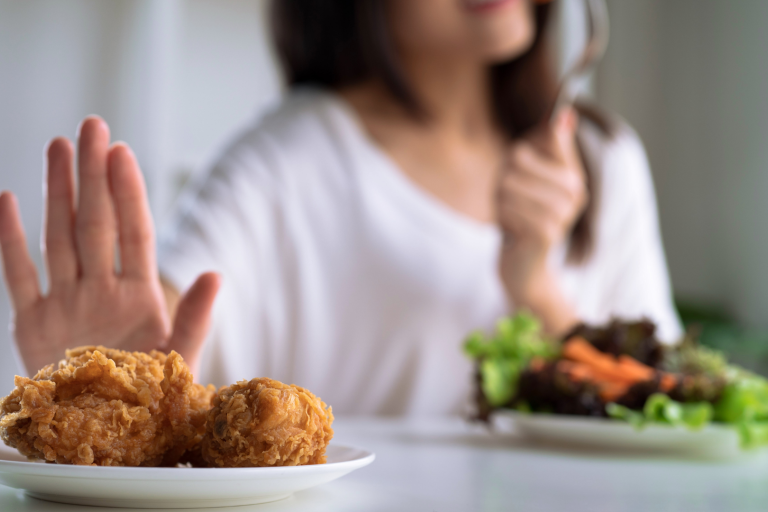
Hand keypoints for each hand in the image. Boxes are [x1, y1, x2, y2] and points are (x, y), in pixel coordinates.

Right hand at [0, 117, 219, 375]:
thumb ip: (196, 318)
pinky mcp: (34, 323)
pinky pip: (19, 274)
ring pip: (60, 236)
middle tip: (91, 125)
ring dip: (58, 193)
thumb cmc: (151, 399)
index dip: (128, 193)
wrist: (108, 436)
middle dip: (94, 175)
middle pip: (96, 222)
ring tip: (58, 146)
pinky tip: (7, 200)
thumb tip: (218, 273)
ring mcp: (66, 302)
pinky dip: (10, 240)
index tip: (122, 153)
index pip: (133, 233)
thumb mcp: (178, 360)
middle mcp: (101, 290)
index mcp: (138, 296)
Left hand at [497, 108, 585, 333]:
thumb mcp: (532, 178)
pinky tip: (511, 230)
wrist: (525, 267)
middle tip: (512, 200)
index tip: (521, 164)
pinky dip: (501, 217)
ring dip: (499, 201)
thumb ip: (548, 145)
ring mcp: (562, 212)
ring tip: (512, 216)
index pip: (549, 134)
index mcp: (574, 174)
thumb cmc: (523, 217)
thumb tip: (564, 113)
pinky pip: (506, 207)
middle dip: (503, 177)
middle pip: (517, 156)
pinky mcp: (546, 231)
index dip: (527, 145)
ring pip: (507, 183)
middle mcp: (575, 191)